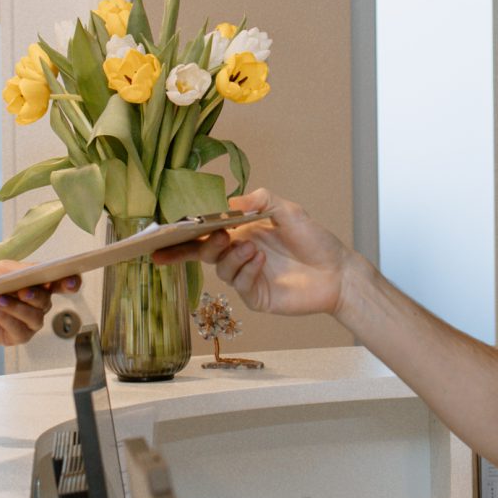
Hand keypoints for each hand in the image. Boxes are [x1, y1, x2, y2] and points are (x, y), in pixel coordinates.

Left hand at [0, 260, 81, 347]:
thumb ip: (21, 270)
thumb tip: (38, 272)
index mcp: (36, 284)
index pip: (61, 283)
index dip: (71, 282)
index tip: (70, 282)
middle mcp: (36, 304)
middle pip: (47, 301)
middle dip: (35, 296)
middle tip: (21, 290)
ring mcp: (28, 322)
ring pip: (35, 318)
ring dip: (16, 308)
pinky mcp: (16, 336)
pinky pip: (20, 330)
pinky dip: (5, 318)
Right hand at [155, 191, 351, 318]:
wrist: (337, 272)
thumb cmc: (314, 241)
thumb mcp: (288, 211)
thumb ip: (260, 200)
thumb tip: (231, 202)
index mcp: (242, 233)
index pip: (205, 235)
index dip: (181, 237)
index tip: (160, 237)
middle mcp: (240, 254)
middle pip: (204, 253)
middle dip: (204, 245)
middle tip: (221, 237)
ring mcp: (247, 277)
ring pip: (222, 269)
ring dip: (233, 257)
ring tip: (253, 249)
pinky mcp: (256, 297)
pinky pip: (239, 284)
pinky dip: (246, 270)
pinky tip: (261, 261)